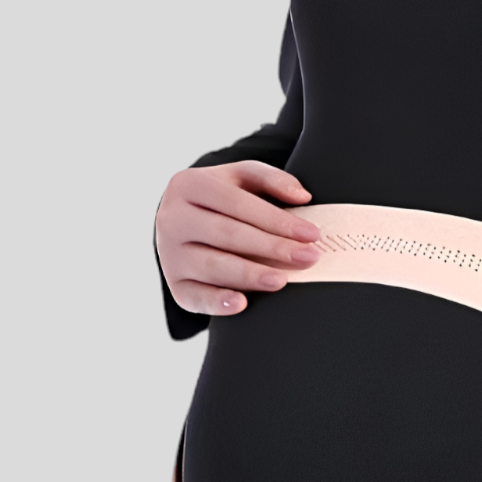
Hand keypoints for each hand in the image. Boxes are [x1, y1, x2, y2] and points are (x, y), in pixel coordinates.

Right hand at [156, 161, 319, 316]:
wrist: (184, 221)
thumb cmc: (224, 198)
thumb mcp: (242, 178)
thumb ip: (271, 179)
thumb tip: (302, 197)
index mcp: (189, 184)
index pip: (237, 203)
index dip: (276, 219)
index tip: (312, 234)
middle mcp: (173, 218)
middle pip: (227, 234)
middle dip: (272, 248)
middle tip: (308, 258)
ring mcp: (169, 253)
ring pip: (212, 266)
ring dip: (250, 275)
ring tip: (282, 280)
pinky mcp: (174, 283)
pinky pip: (195, 296)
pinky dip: (217, 302)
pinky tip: (242, 303)